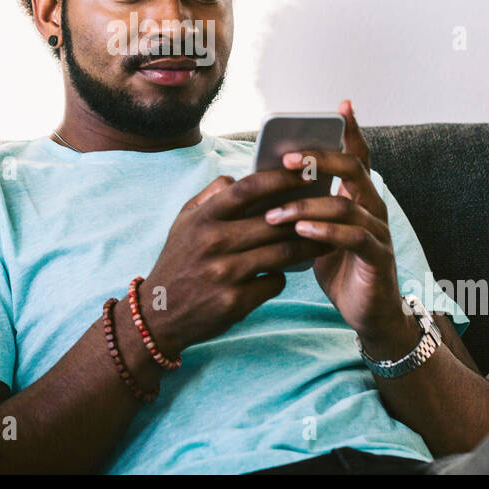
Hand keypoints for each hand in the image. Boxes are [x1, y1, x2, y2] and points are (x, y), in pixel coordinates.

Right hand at [139, 167, 337, 356]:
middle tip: (330, 208)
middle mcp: (214, 243)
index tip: (305, 174)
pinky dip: (283, 275)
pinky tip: (284, 272)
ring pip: (282, 253)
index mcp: (203, 218)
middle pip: (274, 222)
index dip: (280, 179)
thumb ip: (210, 196)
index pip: (247, 189)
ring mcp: (225, 274)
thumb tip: (238, 176)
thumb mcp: (184, 222)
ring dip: (307, 246)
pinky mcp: (235, 302)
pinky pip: (274, 282)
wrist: (158, 314)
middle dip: (306, 214)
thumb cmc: (178, 261)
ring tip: (327, 240)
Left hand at [263, 100, 413, 354]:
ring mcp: (379, 231)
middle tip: (288, 159)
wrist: (367, 314)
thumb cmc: (339, 269)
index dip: (352, 131)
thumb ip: (305, 207)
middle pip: (354, 170)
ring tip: (277, 213)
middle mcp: (373, 208)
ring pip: (347, 204)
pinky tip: (301, 231)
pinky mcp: (378, 257)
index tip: (342, 106)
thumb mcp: (317, 232)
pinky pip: (354, 237)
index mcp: (359, 197)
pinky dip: (325, 231)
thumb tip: (268, 183)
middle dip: (321, 160)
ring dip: (307, 205)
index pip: (358, 157)